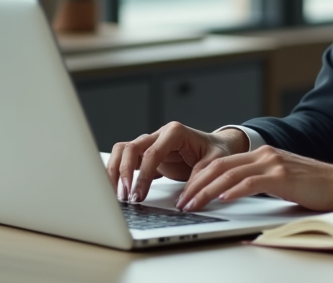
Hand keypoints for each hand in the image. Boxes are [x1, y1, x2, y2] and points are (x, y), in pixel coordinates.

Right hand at [107, 122, 247, 202]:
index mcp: (174, 132)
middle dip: (123, 173)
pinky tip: (117, 189)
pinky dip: (118, 173)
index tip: (138, 195)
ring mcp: (150, 144)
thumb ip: (200, 177)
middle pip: (130, 148)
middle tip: (125, 197)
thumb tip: (185, 200)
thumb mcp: (215, 162)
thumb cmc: (216, 151)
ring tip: (117, 194)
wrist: (217, 146)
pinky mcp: (146, 155)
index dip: (142, 175)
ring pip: (122, 151)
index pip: (151, 152)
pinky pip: (125, 159)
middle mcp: (158, 135)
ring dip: (115, 172)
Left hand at [174, 145, 332, 211]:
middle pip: (219, 166)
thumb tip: (229, 195)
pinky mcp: (282, 175)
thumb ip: (256, 181)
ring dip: (207, 191)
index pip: (220, 163)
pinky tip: (221, 199)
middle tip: (182, 202)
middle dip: (196, 185)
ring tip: (193, 205)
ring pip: (229, 174)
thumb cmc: (312, 187)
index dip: (199, 178)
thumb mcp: (278, 180)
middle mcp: (264, 154)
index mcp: (261, 154)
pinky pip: (251, 182)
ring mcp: (272, 163)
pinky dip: (233, 190)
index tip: (185, 194)